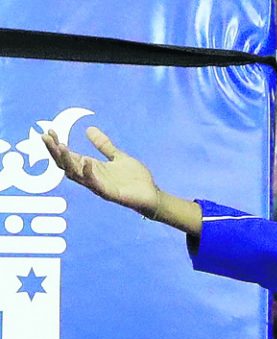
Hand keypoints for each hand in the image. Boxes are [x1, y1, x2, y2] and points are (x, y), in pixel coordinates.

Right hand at [42, 125, 161, 215]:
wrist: (153, 194)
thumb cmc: (135, 179)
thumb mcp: (118, 157)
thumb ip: (104, 145)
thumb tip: (89, 129)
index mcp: (91, 168)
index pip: (67, 156)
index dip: (56, 144)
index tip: (49, 131)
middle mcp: (91, 177)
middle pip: (65, 164)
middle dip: (54, 151)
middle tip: (46, 137)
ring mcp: (98, 186)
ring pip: (75, 174)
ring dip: (66, 161)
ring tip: (60, 146)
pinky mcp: (109, 193)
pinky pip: (94, 184)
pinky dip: (89, 173)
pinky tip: (86, 160)